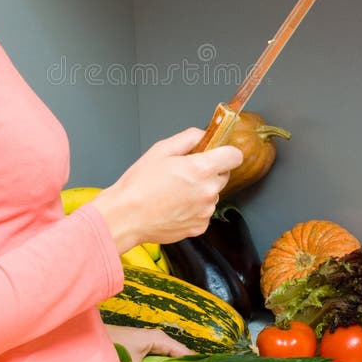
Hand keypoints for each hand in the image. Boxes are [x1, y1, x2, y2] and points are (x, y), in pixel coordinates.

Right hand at [94, 128, 243, 252]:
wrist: (126, 217)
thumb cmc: (138, 185)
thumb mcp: (160, 150)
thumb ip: (188, 138)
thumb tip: (203, 135)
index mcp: (201, 169)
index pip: (234, 156)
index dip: (226, 152)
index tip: (218, 153)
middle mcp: (208, 191)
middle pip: (223, 175)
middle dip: (209, 171)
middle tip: (184, 173)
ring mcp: (205, 211)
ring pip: (212, 194)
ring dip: (200, 191)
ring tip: (174, 192)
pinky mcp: (199, 227)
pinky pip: (204, 212)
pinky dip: (194, 208)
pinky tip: (175, 206)